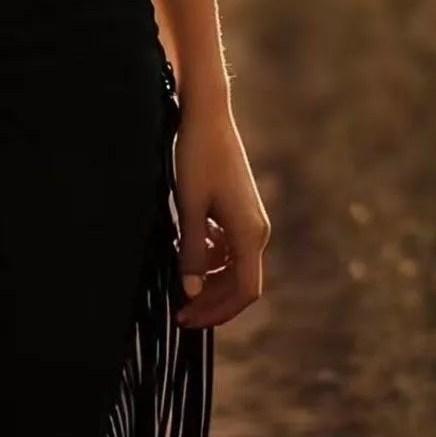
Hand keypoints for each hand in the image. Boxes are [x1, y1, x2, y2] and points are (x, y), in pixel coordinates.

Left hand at [172, 98, 270, 329]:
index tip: (188, 318)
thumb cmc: (196, 159)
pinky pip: (229, 250)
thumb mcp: (188, 209)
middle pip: (240, 285)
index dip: (218, 312)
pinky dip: (210, 259)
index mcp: (249, 234)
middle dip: (211, 302)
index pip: (244, 291)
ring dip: (209, 281)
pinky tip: (188, 249)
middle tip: (180, 312)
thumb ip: (190, 253)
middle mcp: (257, 231)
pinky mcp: (241, 214)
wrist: (207, 118)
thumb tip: (190, 292)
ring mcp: (251, 222)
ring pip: (234, 269)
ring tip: (179, 279)